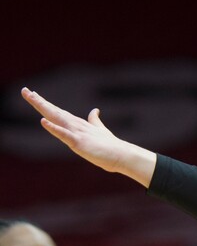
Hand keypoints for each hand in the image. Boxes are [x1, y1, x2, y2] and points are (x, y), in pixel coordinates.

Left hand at [20, 87, 156, 185]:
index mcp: (79, 124)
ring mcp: (77, 133)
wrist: (123, 154)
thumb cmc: (112, 146)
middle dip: (39, 101)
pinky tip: (43, 121)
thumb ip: (95, 121)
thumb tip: (95, 110)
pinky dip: (53, 128)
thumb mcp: (101, 131)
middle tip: (25, 91)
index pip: (59, 112)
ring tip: (31, 98)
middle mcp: (76, 126)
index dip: (46, 103)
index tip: (33, 94)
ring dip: (43, 108)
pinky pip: (64, 135)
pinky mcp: (79, 143)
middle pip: (54, 111)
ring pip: (57, 118)